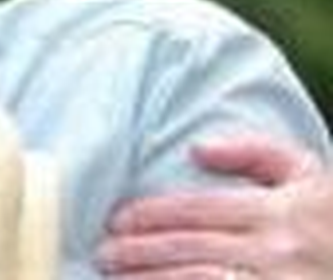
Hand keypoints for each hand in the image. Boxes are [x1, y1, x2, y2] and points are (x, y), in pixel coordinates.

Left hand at [96, 135, 329, 278]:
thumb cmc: (330, 221)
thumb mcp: (309, 175)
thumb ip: (256, 152)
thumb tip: (196, 148)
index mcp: (279, 210)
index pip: (199, 209)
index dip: (152, 214)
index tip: (117, 220)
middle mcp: (277, 250)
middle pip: (192, 247)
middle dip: (140, 250)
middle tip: (104, 253)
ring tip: (117, 279)